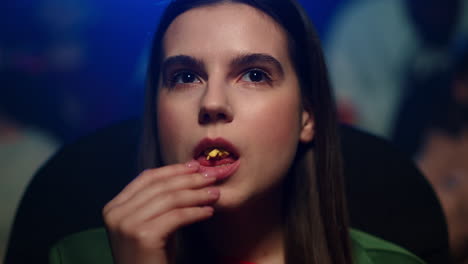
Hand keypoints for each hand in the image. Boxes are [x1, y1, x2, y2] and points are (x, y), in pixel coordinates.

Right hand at [103, 161, 218, 263]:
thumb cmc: (152, 256)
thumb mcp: (150, 223)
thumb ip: (158, 200)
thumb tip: (188, 172)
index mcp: (114, 207)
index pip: (146, 178)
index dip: (173, 170)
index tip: (194, 166)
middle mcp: (116, 214)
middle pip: (160, 187)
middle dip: (189, 179)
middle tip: (211, 177)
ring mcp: (127, 225)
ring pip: (170, 199)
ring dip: (197, 194)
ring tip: (215, 194)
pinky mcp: (143, 236)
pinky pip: (177, 216)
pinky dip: (196, 212)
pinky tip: (209, 212)